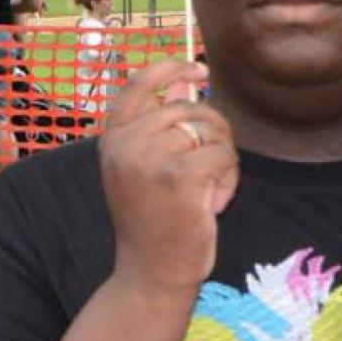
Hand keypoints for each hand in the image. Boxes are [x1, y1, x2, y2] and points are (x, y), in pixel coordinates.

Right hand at [100, 60, 237, 296]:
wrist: (150, 272)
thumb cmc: (153, 222)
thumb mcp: (143, 168)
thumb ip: (157, 127)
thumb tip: (184, 80)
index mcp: (111, 139)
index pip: (139, 83)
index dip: (171, 68)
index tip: (199, 71)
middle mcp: (124, 144)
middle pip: (189, 109)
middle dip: (212, 134)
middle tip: (210, 171)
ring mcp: (149, 159)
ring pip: (210, 131)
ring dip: (221, 160)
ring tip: (208, 191)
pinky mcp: (179, 177)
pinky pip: (224, 155)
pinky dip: (229, 179)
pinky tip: (214, 203)